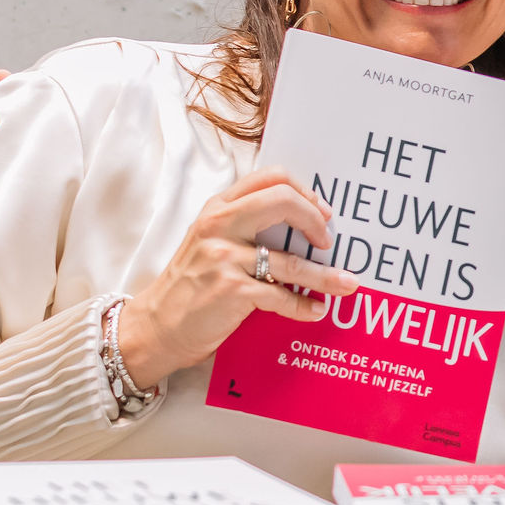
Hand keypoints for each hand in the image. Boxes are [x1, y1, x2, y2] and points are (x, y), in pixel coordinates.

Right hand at [113, 169, 358, 386]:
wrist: (156, 326)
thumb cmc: (191, 284)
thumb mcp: (210, 241)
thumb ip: (245, 225)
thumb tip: (303, 224)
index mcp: (218, 208)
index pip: (270, 178)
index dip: (304, 192)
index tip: (322, 212)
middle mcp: (219, 225)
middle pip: (283, 201)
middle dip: (315, 220)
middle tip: (327, 240)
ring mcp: (223, 257)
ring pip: (291, 260)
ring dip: (326, 275)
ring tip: (348, 284)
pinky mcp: (230, 290)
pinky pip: (281, 296)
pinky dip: (303, 305)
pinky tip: (315, 310)